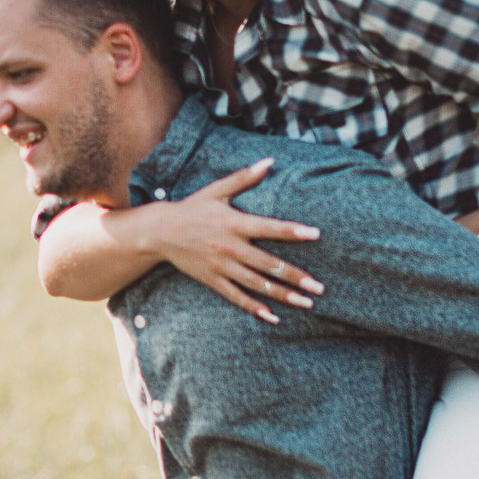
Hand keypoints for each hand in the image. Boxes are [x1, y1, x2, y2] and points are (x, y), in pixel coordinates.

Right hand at [141, 159, 325, 323]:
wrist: (159, 232)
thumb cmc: (192, 208)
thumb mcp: (216, 190)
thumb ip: (244, 177)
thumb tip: (270, 161)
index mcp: (234, 222)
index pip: (269, 227)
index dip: (292, 231)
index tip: (315, 234)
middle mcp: (230, 246)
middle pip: (268, 264)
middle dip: (295, 276)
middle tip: (319, 287)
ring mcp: (221, 266)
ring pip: (257, 284)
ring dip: (283, 295)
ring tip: (306, 303)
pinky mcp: (213, 280)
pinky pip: (236, 297)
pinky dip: (255, 308)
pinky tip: (274, 316)